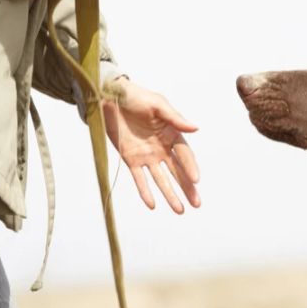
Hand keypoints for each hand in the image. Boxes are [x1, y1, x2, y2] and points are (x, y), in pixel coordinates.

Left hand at [103, 79, 200, 213]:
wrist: (109, 98)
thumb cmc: (136, 97)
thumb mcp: (158, 104)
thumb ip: (175, 118)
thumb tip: (196, 128)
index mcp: (172, 134)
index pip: (185, 155)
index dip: (190, 167)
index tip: (196, 180)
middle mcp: (162, 148)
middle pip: (177, 171)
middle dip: (187, 188)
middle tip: (196, 204)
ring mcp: (147, 156)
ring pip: (161, 179)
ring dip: (170, 195)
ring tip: (179, 210)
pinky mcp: (131, 160)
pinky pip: (140, 179)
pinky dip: (145, 192)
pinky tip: (152, 204)